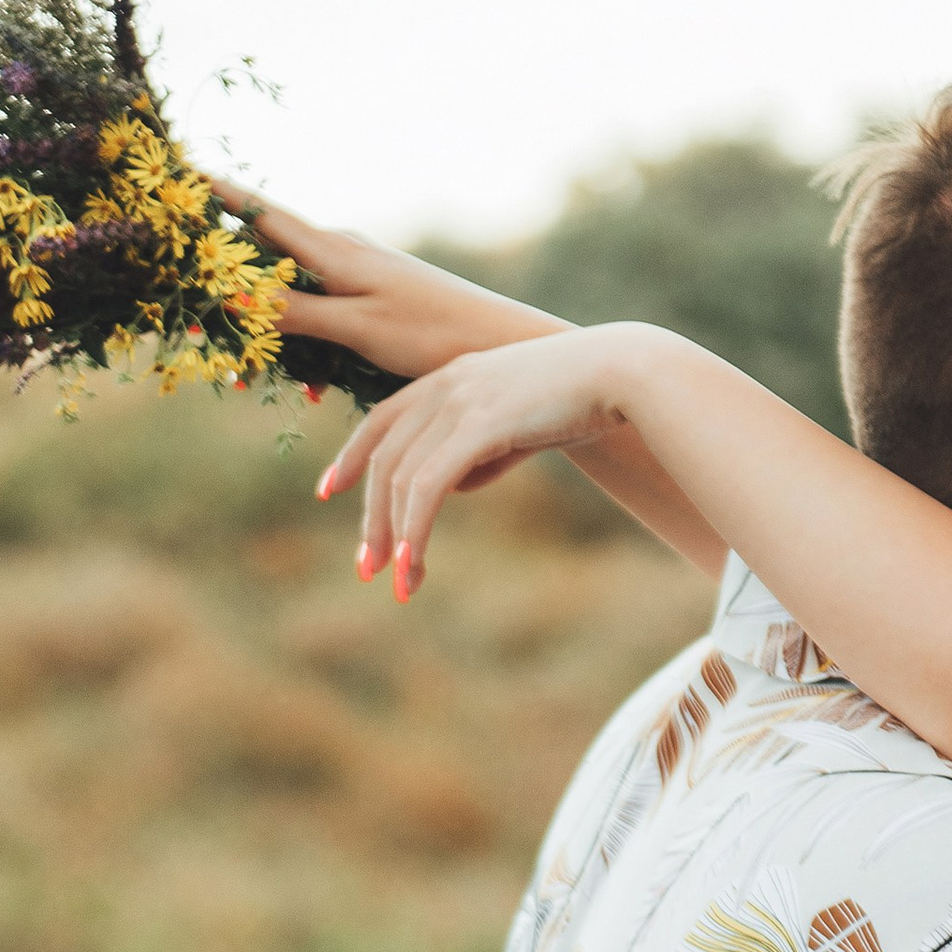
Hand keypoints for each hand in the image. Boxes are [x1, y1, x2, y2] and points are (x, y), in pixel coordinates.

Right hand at [204, 183, 531, 381]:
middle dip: (229, 288)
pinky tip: (313, 389)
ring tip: (243, 377)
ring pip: (291, 293)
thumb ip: (295, 310)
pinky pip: (321, 315)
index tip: (176, 171)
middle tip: (197, 323)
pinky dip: (307, 347)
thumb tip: (232, 292)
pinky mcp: (372, 300)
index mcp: (334, 249)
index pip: (260, 212)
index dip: (216, 193)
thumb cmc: (434, 333)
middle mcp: (341, 251)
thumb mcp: (357, 327)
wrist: (502, 345)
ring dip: (268, 332)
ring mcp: (357, 275)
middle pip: (266, 257)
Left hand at [319, 329, 640, 595]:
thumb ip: (484, 450)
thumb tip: (456, 486)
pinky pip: (430, 485)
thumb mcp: (519, 423)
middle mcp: (443, 386)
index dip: (351, 457)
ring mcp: (459, 402)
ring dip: (394, 535)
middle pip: (384, 458)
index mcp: (447, 378)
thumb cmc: (580, 397)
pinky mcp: (480, 425)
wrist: (622, 371)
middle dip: (371, 516)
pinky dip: (415, 527)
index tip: (329, 491)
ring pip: (402, 478)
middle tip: (367, 566)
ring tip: (397, 581)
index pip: (381, 420)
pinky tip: (412, 561)